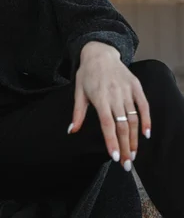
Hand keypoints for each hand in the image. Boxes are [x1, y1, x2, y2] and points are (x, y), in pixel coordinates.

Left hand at [68, 42, 150, 170]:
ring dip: (134, 138)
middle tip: (126, 164)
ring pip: (133, 119)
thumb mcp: (78, 91)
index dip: (111, 141)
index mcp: (99, 96)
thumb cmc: (87, 73)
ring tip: (133, 154)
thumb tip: (71, 131)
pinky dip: (146, 120)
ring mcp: (126, 90)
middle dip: (125, 146)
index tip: (114, 157)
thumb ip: (78, 112)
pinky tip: (146, 134)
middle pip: (122, 125)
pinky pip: (144, 105)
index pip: (107, 123)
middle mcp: (114, 94)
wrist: (100, 52)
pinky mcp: (136, 86)